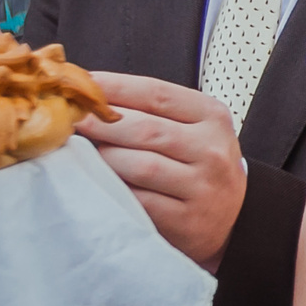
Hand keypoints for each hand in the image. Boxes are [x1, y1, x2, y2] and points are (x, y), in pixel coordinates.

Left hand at [77, 74, 244, 270]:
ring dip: (106, 159)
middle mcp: (211, 150)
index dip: (115, 87)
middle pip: (145, 129)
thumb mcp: (192, 128)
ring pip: (139, 166)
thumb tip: (93, 95)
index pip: (157, 93)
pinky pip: (138, 200)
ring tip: (89, 155)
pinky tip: (103, 183)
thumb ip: (152, 111)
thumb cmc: (200, 164)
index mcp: (212, 116)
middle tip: (73, 121)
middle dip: (102, 123)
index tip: (84, 84)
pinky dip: (115, 190)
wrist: (232, 217)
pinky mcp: (186, 221)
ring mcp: (201, 187)